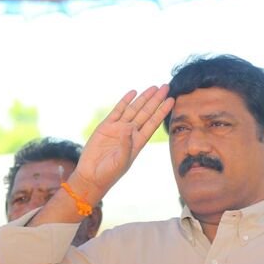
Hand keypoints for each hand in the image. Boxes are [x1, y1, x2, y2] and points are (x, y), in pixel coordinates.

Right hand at [71, 85, 173, 202]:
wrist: (91, 176)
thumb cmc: (109, 173)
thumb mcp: (121, 161)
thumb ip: (126, 145)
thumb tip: (128, 128)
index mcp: (138, 142)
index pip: (153, 123)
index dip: (162, 111)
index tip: (172, 100)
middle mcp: (130, 133)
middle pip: (146, 113)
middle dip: (156, 100)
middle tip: (166, 87)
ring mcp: (118, 128)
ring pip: (133, 109)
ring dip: (143, 98)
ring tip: (154, 87)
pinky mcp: (105, 126)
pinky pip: (117, 111)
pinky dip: (124, 101)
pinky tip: (133, 92)